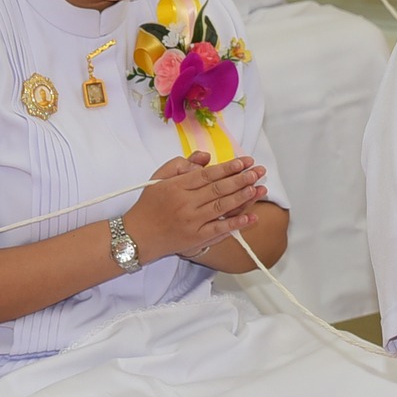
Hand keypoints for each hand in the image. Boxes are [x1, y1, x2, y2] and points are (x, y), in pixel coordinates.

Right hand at [121, 152, 266, 260]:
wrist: (136, 236)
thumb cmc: (149, 205)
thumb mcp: (159, 178)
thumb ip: (181, 164)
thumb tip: (205, 157)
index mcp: (176, 186)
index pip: (207, 175)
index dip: (228, 168)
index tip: (244, 162)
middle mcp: (185, 204)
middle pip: (218, 189)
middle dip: (242, 179)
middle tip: (258, 171)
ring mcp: (192, 222)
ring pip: (222, 207)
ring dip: (243, 197)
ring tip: (259, 187)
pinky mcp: (196, 238)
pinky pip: (220, 229)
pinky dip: (237, 223)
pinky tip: (252, 216)